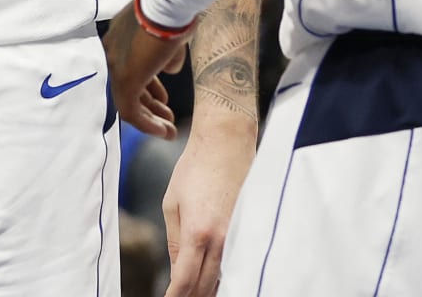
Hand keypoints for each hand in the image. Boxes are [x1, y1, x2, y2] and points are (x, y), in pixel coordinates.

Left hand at [103, 14, 188, 139]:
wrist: (167, 4)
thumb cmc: (173, 12)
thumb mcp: (170, 34)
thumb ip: (167, 54)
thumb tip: (169, 70)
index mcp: (120, 37)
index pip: (131, 68)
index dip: (149, 86)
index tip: (163, 99)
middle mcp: (112, 52)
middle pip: (129, 85)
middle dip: (151, 104)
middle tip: (167, 116)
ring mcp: (116, 66)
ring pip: (129, 102)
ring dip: (150, 119)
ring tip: (168, 130)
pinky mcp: (125, 80)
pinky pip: (131, 112)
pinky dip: (148, 125)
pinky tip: (164, 132)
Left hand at [161, 116, 255, 296]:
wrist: (227, 140)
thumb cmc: (195, 167)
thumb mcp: (172, 203)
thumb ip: (174, 240)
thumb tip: (176, 269)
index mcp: (197, 232)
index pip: (184, 281)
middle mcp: (221, 239)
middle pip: (205, 287)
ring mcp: (239, 235)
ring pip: (223, 279)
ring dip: (207, 291)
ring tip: (193, 294)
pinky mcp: (249, 229)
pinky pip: (235, 262)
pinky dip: (224, 275)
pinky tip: (214, 280)